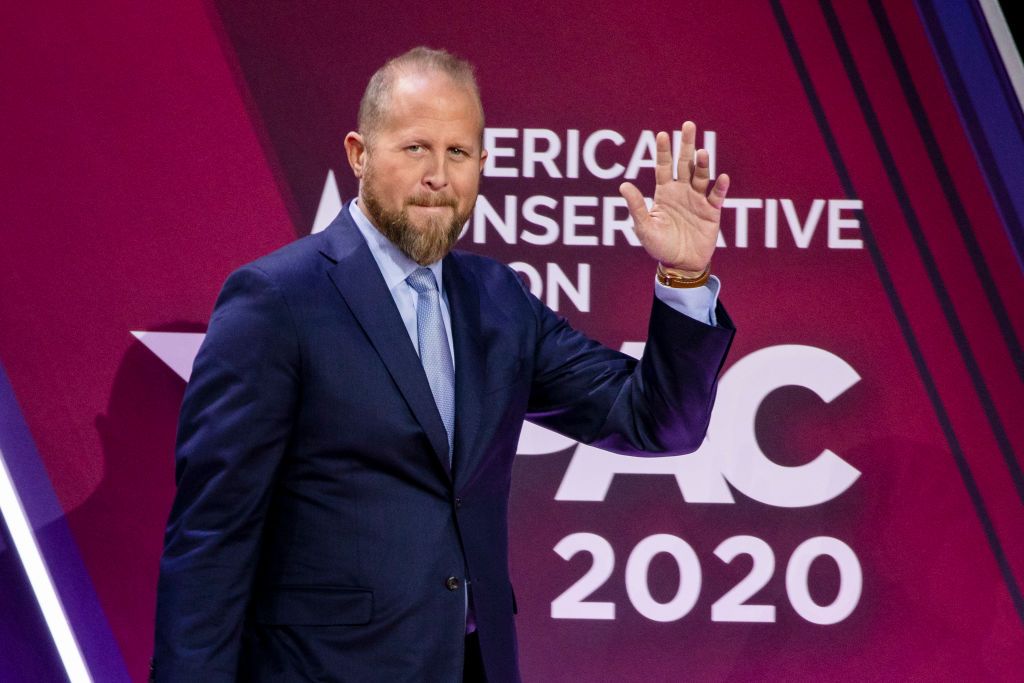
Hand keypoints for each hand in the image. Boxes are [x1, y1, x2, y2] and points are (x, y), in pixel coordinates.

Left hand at [619, 121, 729, 274]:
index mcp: (664, 192)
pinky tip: (722, 177)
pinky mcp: (712, 211)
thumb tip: (623, 185)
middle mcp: (682, 191)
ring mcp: (698, 199)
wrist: (680, 264)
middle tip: (688, 124)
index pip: (664, 166)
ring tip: (702, 152)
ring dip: (702, 164)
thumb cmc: (659, 246)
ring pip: (701, 176)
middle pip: (685, 163)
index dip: (663, 151)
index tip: (662, 134)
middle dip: (686, 145)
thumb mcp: (644, 227)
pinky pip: (717, 196)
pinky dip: (719, 187)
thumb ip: (637, 206)